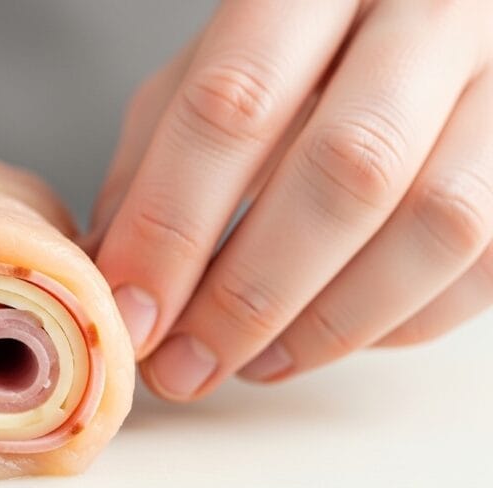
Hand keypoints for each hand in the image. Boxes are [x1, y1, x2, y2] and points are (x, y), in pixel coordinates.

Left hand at [89, 0, 492, 400]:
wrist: (420, 13)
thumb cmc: (299, 44)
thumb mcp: (212, 65)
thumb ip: (160, 155)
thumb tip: (117, 274)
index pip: (235, 102)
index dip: (174, 222)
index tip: (133, 315)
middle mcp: (430, 13)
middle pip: (347, 169)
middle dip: (251, 294)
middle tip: (185, 367)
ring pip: (437, 225)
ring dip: (327, 323)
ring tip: (248, 362)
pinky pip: (485, 263)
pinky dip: (395, 322)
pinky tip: (323, 336)